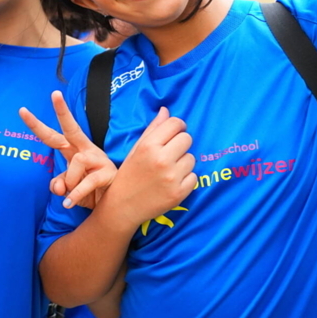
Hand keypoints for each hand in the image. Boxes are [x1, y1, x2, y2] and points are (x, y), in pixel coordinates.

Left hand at [19, 91, 117, 209]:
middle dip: (62, 111)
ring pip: (75, 163)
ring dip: (71, 184)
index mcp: (73, 150)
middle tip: (54, 93)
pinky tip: (70, 204)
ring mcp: (97, 159)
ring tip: (74, 195)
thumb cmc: (89, 192)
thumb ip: (60, 185)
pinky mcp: (107, 173)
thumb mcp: (69, 190)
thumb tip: (59, 186)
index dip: (37, 125)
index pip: (52, 136)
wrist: (113, 204)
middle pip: (71, 128)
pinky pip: (85, 183)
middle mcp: (85, 150)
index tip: (22, 111)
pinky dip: (75, 196)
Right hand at [101, 107, 196, 231]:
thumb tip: (166, 110)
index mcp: (149, 146)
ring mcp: (171, 177)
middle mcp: (161, 159)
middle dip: (180, 144)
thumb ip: (153, 129)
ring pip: (192, 158)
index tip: (175, 133)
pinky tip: (171, 183)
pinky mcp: (179, 193)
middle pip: (187, 139)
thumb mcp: (136, 149)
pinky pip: (194, 177)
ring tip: (168, 171)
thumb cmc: (129, 174)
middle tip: (170, 154)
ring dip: (183, 163)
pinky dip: (186, 179)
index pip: (176, 124)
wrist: (122, 206)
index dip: (177, 127)